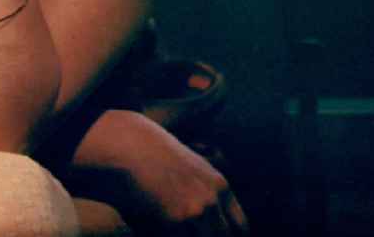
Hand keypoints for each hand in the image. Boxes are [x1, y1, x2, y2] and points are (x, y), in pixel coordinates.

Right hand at [65, 109, 247, 232]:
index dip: (231, 235)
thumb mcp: (194, 166)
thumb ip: (210, 192)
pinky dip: (168, 234)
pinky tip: (159, 225)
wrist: (131, 146)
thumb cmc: (157, 155)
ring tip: (175, 224)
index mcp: (220, 186)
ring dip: (189, 234)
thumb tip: (218, 221)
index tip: (219, 235)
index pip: (242, 227)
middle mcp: (212, 200)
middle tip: (193, 231)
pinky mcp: (174, 222)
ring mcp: (194, 212)